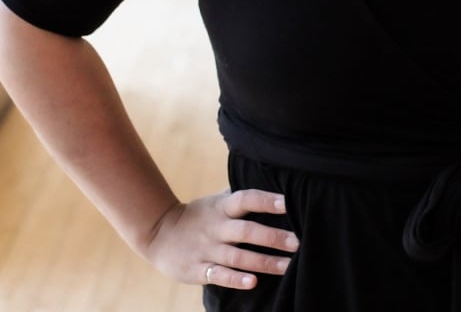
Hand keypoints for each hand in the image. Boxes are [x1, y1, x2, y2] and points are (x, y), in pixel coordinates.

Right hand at [143, 189, 299, 289]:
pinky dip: (236, 279)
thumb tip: (271, 181)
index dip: (266, 200)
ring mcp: (207, 249)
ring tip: (288, 266)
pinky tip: (253, 282)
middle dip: (273, 237)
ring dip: (264, 262)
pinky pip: (219, 275)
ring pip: (238, 257)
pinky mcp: (198, 270)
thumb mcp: (216, 201)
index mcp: (222, 207)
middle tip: (298, 242)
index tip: (288, 202)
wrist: (158, 234)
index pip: (246, 199)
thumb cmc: (198, 215)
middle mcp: (216, 227)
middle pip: (247, 231)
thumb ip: (240, 196)